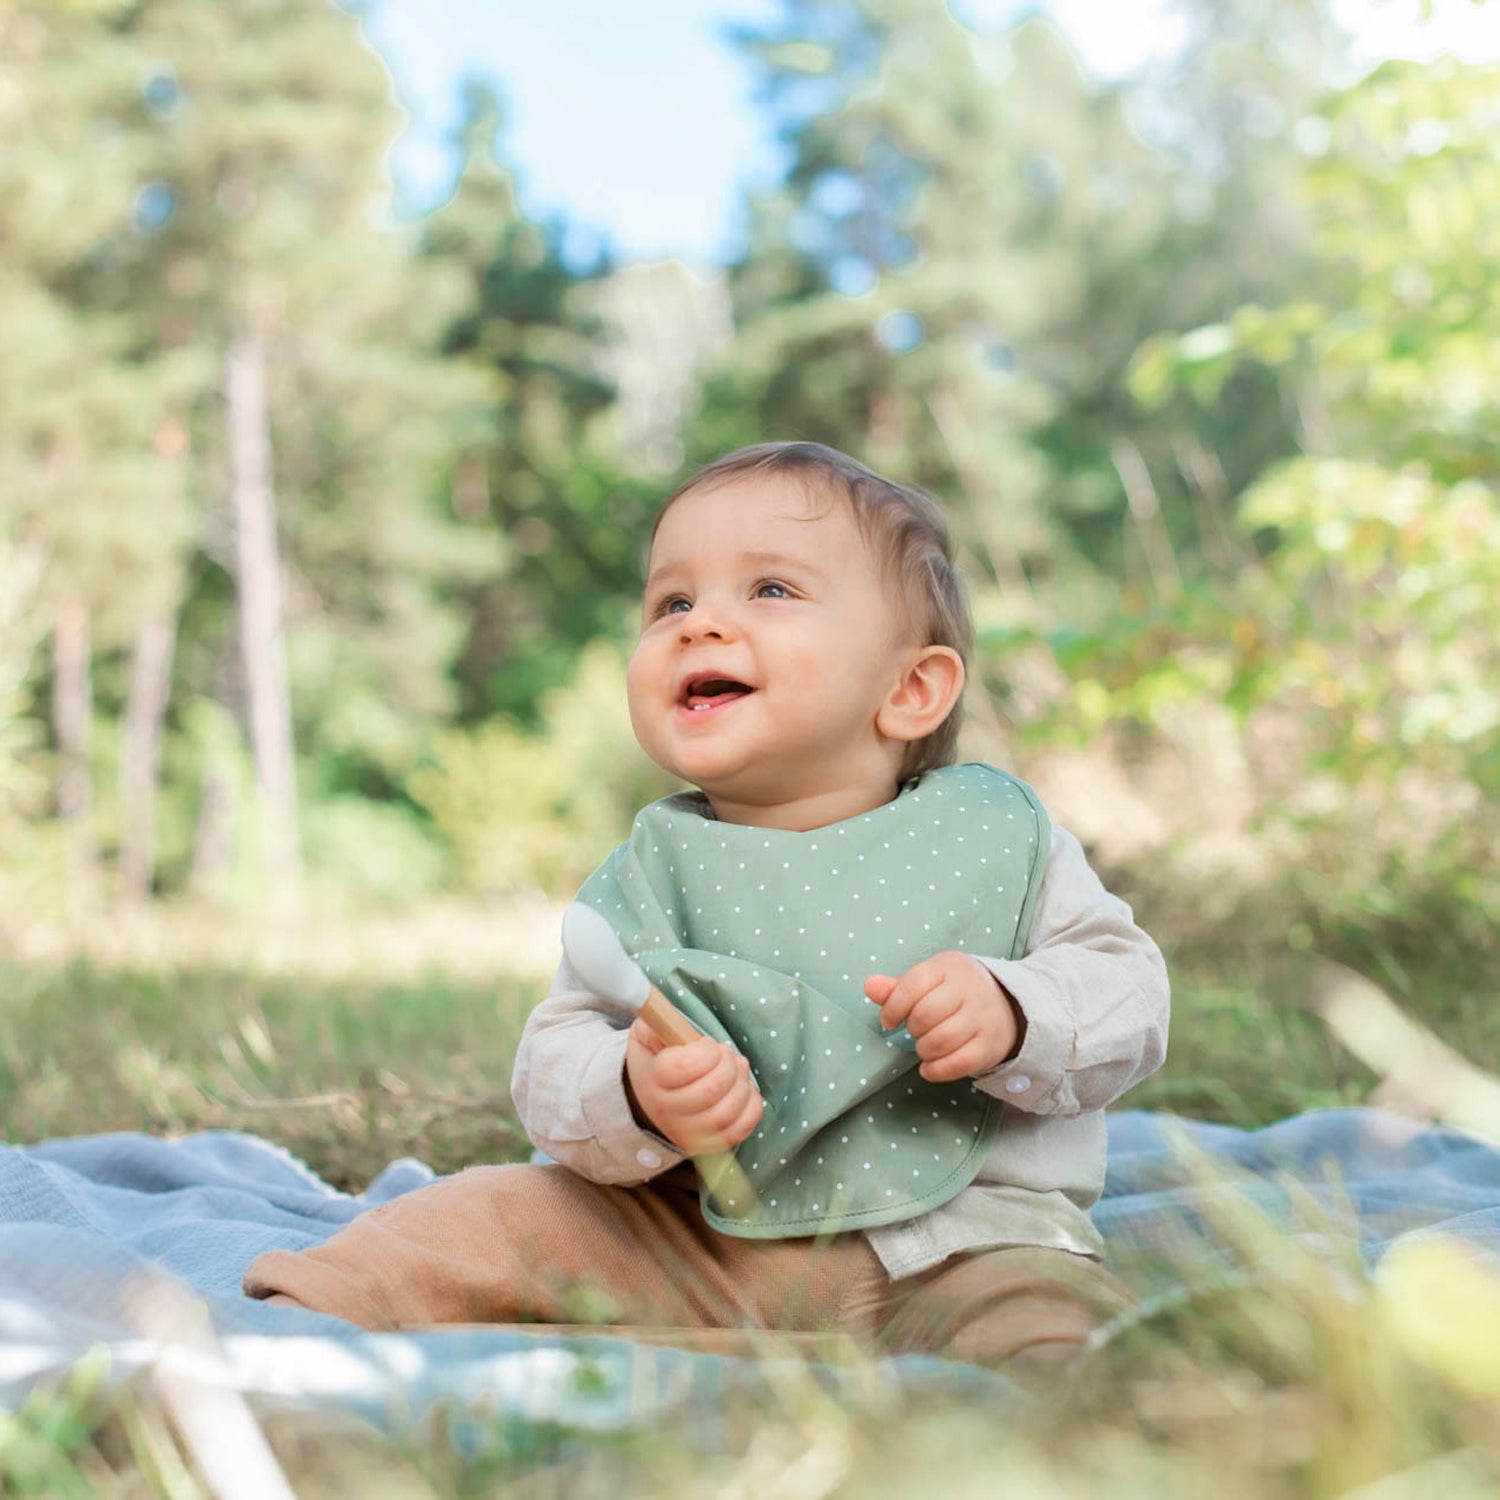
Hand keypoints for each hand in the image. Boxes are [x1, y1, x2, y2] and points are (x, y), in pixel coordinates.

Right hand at [624, 1022, 763, 1156]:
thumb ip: (656, 1018)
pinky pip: (739, 1130)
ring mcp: (688, 1132)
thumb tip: (664, 1014)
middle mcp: (668, 1111)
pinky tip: (743, 1089)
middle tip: (726, 1053)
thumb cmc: (657, 1059)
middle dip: (727, 1067)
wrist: (652, 1098)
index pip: (683, 1069)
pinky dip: (751, 1107)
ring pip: (725, 1114)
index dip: (705, 1052)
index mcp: (655, 1080)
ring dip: (741, 1085)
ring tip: (738, 1067)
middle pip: (709, 1093)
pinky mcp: (709, 1144)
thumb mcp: (648, 1033)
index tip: (708, 1043)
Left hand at [865, 951, 1024, 1082]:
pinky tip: (929, 1068)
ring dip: (923, 1050)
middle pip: (925, 1014)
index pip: (913, 985)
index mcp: (949, 967)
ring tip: (923, 1047)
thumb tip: (869, 986)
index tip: (889, 1020)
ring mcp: (983, 1018)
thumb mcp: (929, 980)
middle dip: (912, 1029)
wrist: (1007, 1004)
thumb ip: (897, 987)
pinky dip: (937, 1070)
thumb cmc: (955, 991)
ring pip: (941, 1040)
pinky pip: (960, 1063)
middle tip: (915, 1031)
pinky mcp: (991, 1045)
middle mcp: (969, 989)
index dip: (893, 1007)